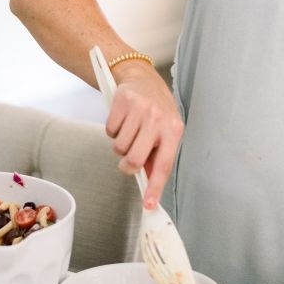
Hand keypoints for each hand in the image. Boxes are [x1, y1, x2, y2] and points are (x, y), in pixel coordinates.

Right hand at [105, 64, 183, 207]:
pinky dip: (112, 131)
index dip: (155, 187)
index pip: (164, 165)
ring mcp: (140, 109)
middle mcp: (158, 119)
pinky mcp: (122, 102)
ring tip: (129, 132)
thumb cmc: (157, 109)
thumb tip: (149, 184)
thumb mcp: (165, 131)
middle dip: (128, 165)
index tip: (148, 204)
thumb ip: (158, 157)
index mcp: (173, 129)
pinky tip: (122, 121)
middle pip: (135, 159)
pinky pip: (110, 131)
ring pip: (120, 147)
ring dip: (120, 145)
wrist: (143, 79)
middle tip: (129, 160)